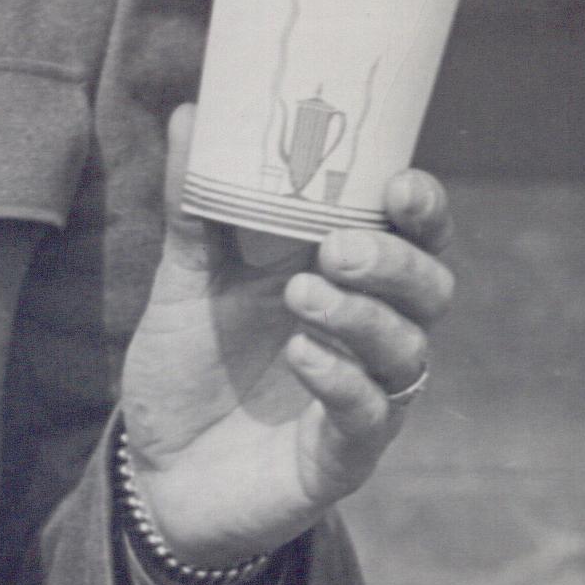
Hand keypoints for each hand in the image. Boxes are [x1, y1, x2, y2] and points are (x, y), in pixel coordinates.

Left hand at [117, 104, 454, 565]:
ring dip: (361, 317)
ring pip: (407, 351)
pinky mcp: (342, 456)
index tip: (401, 183)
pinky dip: (343, 380)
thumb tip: (189, 114)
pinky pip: (369, 415)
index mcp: (340, 280)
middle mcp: (367, 336)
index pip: (412, 235)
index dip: (422, 207)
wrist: (154, 470)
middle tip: (338, 247)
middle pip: (430, 289)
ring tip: (302, 296)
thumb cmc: (188, 365)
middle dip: (396, 261)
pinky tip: (302, 355)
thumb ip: (192, 206)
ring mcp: (363, 397)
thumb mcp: (183, 281)